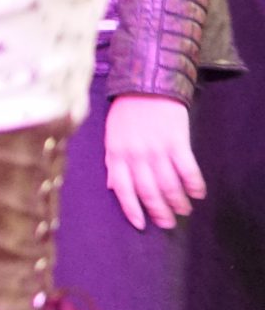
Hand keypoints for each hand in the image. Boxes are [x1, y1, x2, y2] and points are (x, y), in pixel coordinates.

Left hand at [106, 94, 204, 230]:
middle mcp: (135, 155)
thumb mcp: (111, 136)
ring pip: (169, 185)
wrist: (147, 84)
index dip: (132, 209)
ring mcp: (157, 149)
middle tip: (168, 223)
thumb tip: (112, 188)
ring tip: (184, 210)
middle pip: (148, 191)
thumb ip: (112, 162)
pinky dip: (194, 185)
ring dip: (178, 202)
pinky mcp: (177, 141)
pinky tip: (197, 194)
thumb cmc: (126, 112)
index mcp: (116, 153)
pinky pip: (187, 170)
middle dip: (159, 212)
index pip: (122, 189)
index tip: (142, 224)